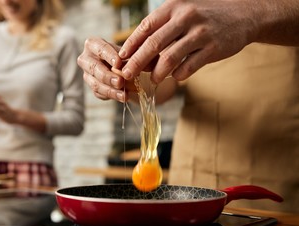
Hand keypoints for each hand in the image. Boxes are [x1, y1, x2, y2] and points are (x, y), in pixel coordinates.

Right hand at [77, 37, 136, 102]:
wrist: (125, 66)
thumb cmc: (126, 53)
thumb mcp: (129, 50)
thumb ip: (130, 55)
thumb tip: (133, 63)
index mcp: (93, 45)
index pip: (100, 49)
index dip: (109, 56)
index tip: (119, 63)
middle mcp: (86, 59)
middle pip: (94, 68)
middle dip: (107, 76)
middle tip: (120, 81)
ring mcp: (87, 74)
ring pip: (95, 84)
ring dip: (110, 90)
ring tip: (123, 95)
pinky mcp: (93, 87)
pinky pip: (99, 93)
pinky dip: (112, 96)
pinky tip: (122, 97)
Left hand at [119, 0, 257, 82]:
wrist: (243, 15)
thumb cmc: (205, 16)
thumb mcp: (183, 12)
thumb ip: (162, 28)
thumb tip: (137, 50)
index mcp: (174, 7)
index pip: (146, 27)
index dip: (131, 44)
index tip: (121, 58)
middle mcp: (186, 18)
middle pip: (154, 44)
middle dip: (137, 62)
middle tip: (126, 75)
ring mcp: (200, 34)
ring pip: (170, 58)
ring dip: (158, 72)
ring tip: (154, 79)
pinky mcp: (213, 49)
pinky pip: (189, 67)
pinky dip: (179, 75)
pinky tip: (176, 76)